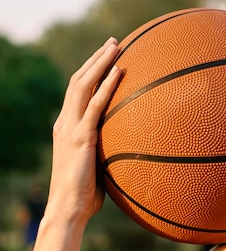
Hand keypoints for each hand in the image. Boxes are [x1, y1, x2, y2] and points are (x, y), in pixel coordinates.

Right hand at [47, 39, 121, 223]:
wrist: (69, 208)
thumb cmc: (86, 194)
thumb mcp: (99, 166)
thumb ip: (110, 151)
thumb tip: (133, 149)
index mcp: (68, 127)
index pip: (79, 91)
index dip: (92, 71)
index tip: (108, 57)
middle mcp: (66, 122)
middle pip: (79, 80)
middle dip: (97, 58)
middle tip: (114, 42)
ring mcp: (71, 128)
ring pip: (83, 86)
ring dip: (100, 63)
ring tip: (117, 46)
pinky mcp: (79, 138)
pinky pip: (94, 107)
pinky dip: (106, 87)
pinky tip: (119, 72)